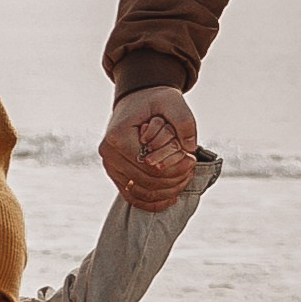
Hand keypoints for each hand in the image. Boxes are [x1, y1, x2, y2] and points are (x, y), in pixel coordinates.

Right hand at [99, 87, 197, 211]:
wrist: (136, 101)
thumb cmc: (153, 100)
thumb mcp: (171, 101)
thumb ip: (184, 121)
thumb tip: (190, 148)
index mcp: (118, 137)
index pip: (149, 165)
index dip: (173, 168)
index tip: (191, 160)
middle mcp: (109, 155)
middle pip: (145, 182)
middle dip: (171, 181)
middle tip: (190, 172)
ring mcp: (109, 167)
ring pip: (139, 193)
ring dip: (164, 193)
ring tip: (183, 182)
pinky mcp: (114, 175)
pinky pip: (132, 196)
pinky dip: (152, 202)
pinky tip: (170, 198)